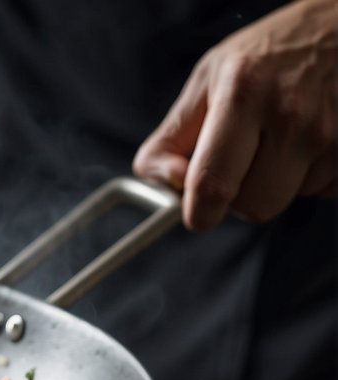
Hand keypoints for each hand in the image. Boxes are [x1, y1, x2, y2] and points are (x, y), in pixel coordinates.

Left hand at [133, 0, 336, 230]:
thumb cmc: (269, 56)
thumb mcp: (208, 81)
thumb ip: (172, 138)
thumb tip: (167, 184)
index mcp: (243, 96)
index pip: (212, 186)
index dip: (199, 213)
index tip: (197, 213)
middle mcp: (291, 116)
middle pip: (253, 207)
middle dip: (240, 195)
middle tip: (243, 161)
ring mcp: (331, 134)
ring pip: (288, 201)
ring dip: (277, 182)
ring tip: (281, 140)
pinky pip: (322, 191)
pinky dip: (309, 176)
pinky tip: (308, 141)